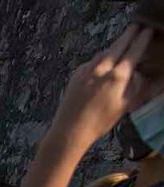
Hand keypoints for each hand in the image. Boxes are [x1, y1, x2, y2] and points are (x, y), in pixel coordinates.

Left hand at [51, 25, 158, 149]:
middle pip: (118, 45)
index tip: (147, 31)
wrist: (69, 130)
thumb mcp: (125, 105)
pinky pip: (92, 61)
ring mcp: (86, 70)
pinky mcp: (76, 74)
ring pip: (104, 52)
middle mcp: (102, 69)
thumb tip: (138, 73)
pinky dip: (100, 59)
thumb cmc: (100, 122)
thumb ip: (135, 86)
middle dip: (129, 34)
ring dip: (114, 46)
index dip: (142, 39)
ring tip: (121, 43)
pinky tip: (103, 63)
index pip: (134, 51)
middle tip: (136, 27)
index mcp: (117, 76)